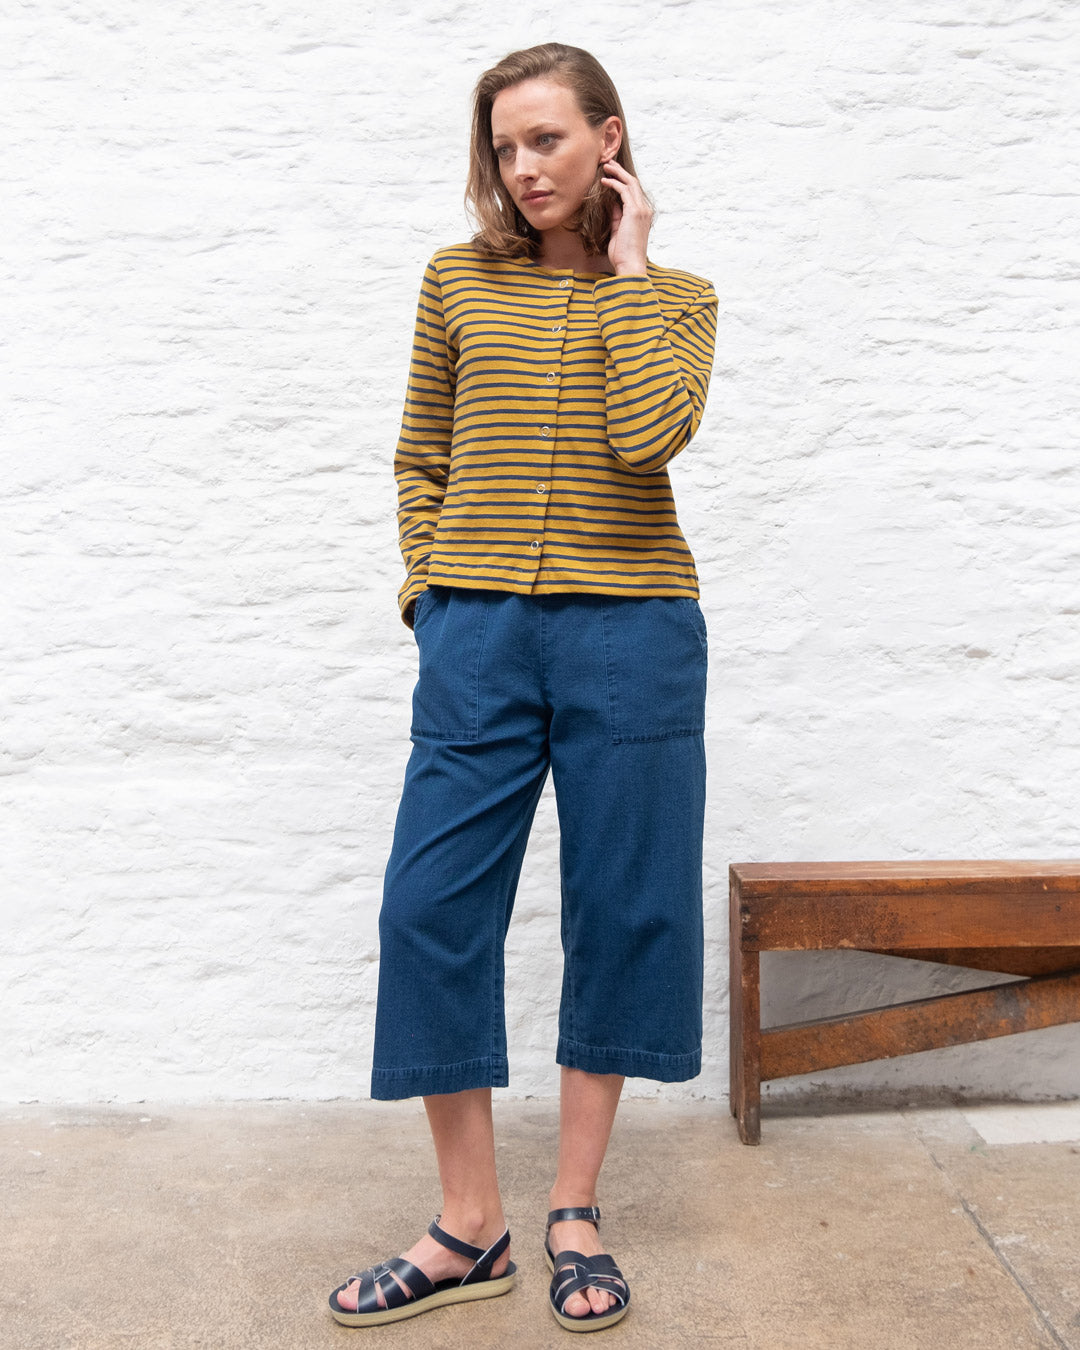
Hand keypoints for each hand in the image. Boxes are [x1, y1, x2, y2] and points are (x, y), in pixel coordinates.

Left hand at [601, 159, 652, 275]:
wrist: (630, 266)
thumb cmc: (623, 254)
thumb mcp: (618, 232)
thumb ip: (617, 217)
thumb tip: (612, 205)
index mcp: (642, 215)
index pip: (634, 193)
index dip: (623, 181)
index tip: (611, 175)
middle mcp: (644, 210)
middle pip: (633, 183)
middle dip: (620, 172)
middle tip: (608, 164)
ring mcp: (641, 210)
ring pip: (630, 183)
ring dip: (617, 173)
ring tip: (605, 167)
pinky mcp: (634, 212)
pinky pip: (624, 191)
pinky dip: (614, 183)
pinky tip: (604, 181)